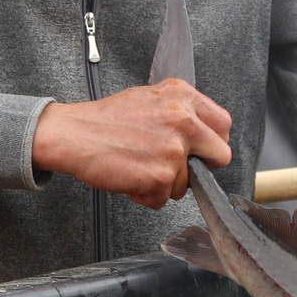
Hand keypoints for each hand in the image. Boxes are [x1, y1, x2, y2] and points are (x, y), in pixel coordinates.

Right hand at [32, 78, 231, 208]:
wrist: (73, 134)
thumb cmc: (104, 119)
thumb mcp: (149, 98)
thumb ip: (179, 110)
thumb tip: (201, 131)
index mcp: (182, 97)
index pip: (223, 124)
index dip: (213, 141)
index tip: (203, 150)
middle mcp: (184, 120)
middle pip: (220, 155)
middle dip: (201, 167)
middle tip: (177, 167)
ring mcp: (174, 149)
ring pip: (187, 183)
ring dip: (165, 183)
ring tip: (140, 167)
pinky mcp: (161, 176)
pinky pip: (162, 199)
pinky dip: (146, 196)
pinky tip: (131, 178)